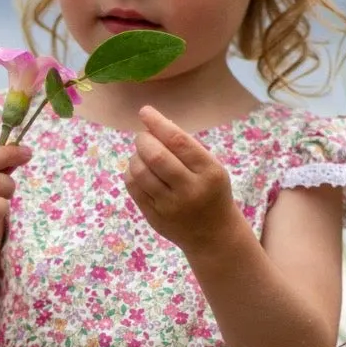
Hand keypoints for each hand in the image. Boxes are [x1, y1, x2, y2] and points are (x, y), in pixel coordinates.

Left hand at [123, 105, 238, 254]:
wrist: (214, 235)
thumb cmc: (211, 192)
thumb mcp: (211, 167)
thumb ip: (186, 148)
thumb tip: (153, 124)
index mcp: (209, 172)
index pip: (179, 141)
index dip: (158, 123)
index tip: (145, 111)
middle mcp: (190, 190)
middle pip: (155, 156)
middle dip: (143, 139)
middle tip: (143, 137)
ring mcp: (170, 206)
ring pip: (140, 171)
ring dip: (135, 156)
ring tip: (142, 154)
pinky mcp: (154, 217)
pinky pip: (134, 187)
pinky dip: (132, 172)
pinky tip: (140, 171)